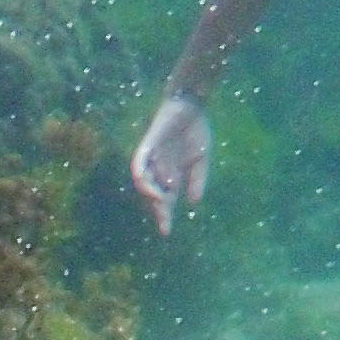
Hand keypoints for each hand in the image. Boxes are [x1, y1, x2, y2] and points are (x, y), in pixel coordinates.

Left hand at [131, 94, 209, 233]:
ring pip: (144, 182)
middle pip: (153, 195)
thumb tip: (194, 203)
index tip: (166, 232)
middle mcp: (159, 170)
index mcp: (171, 175)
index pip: (165, 200)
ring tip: (160, 204)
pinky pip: (139, 162)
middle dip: (158, 211)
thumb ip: (197, 180)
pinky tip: (145, 182)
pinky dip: (141, 173)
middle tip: (164, 225)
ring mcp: (152, 159)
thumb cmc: (194, 132)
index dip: (164, 216)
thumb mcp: (200, 161)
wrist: (192, 107)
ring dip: (150, 194)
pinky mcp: (148, 146)